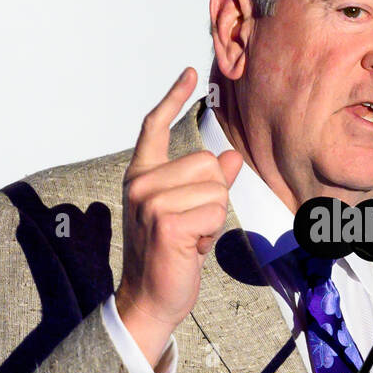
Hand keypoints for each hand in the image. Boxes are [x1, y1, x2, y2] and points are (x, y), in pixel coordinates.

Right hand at [115, 68, 242, 367]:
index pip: (154, 127)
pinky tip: (190, 250)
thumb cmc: (171, 257)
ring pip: (216, 189)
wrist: (151, 299)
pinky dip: (211, 235)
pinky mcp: (165, 221)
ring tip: (189, 239)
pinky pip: (215, 213)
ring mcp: (150, 201)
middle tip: (190, 228)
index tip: (190, 72)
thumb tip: (232, 158)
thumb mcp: (191, 214)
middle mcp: (141, 183)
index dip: (173, 98)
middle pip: (208, 164)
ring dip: (212, 219)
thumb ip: (209, 184)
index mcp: (142, 176)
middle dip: (212, 198)